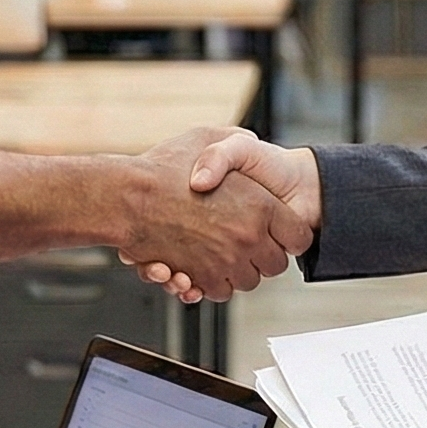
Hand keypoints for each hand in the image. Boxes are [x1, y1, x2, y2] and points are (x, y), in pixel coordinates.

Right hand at [142, 134, 321, 301]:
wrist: (128, 197)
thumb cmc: (163, 168)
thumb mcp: (208, 137)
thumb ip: (235, 140)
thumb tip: (252, 142)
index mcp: (261, 204)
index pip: (298, 237)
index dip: (290, 235)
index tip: (281, 234)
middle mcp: (248, 236)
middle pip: (275, 265)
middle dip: (264, 256)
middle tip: (248, 242)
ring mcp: (226, 260)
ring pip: (248, 281)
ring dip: (238, 270)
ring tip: (222, 251)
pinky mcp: (202, 278)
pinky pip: (220, 291)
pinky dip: (213, 282)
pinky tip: (204, 263)